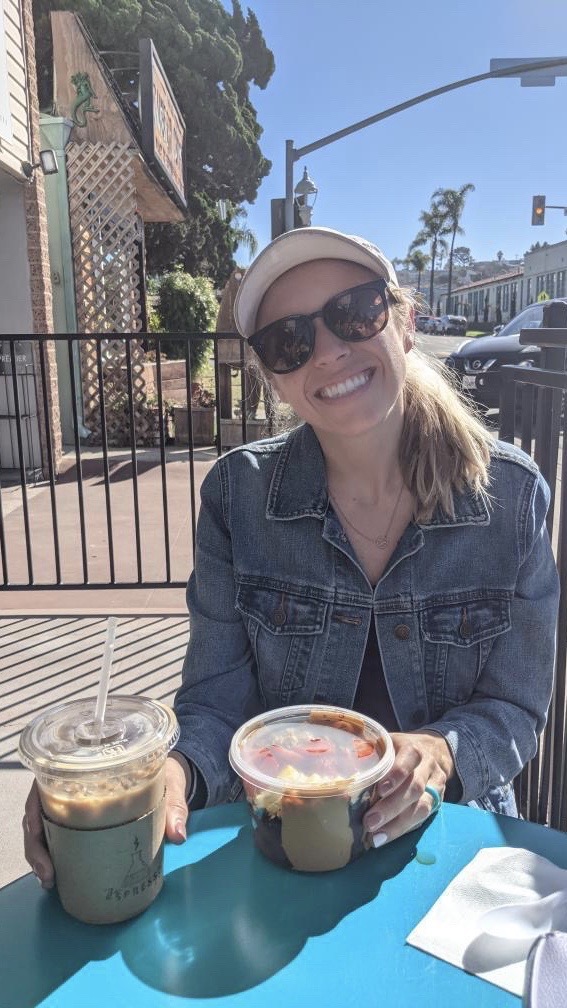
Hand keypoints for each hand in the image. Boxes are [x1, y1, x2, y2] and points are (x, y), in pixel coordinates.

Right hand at [23, 754, 192, 887]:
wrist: (171, 780)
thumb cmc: (165, 774)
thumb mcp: (170, 785)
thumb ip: (174, 807)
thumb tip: (177, 835)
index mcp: (89, 766)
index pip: (47, 782)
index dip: (34, 806)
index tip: (34, 828)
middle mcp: (75, 786)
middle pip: (40, 811)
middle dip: (36, 843)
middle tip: (47, 871)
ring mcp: (75, 807)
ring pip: (44, 828)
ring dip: (41, 854)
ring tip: (49, 879)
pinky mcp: (81, 824)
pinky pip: (58, 839)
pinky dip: (52, 858)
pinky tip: (54, 877)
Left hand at [362, 731, 454, 846]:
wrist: (432, 751)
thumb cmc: (399, 750)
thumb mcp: (386, 743)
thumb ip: (369, 750)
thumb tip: (340, 765)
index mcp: (413, 749)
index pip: (409, 759)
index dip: (396, 775)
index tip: (379, 790)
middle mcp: (428, 766)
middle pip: (414, 788)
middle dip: (392, 807)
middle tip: (370, 822)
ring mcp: (436, 785)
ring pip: (423, 806)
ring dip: (398, 824)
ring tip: (377, 837)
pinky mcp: (438, 801)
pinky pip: (424, 818)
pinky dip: (405, 829)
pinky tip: (387, 837)